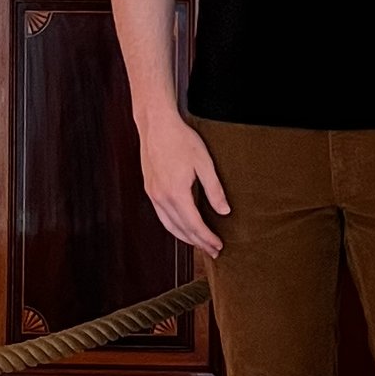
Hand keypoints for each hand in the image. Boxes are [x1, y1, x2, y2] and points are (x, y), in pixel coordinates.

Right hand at [138, 111, 229, 257]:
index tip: (219, 246)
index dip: (208, 238)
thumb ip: (214, 189)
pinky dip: (174, 226)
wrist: (156, 124)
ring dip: (185, 237)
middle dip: (198, 242)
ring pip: (169, 226)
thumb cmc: (181, 140)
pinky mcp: (150, 190)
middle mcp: (162, 198)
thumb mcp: (204, 163)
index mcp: (176, 193)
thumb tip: (225, 211)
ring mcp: (153, 195)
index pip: (195, 225)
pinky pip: (162, 216)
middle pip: (182, 229)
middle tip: (213, 251)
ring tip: (200, 243)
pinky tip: (182, 227)